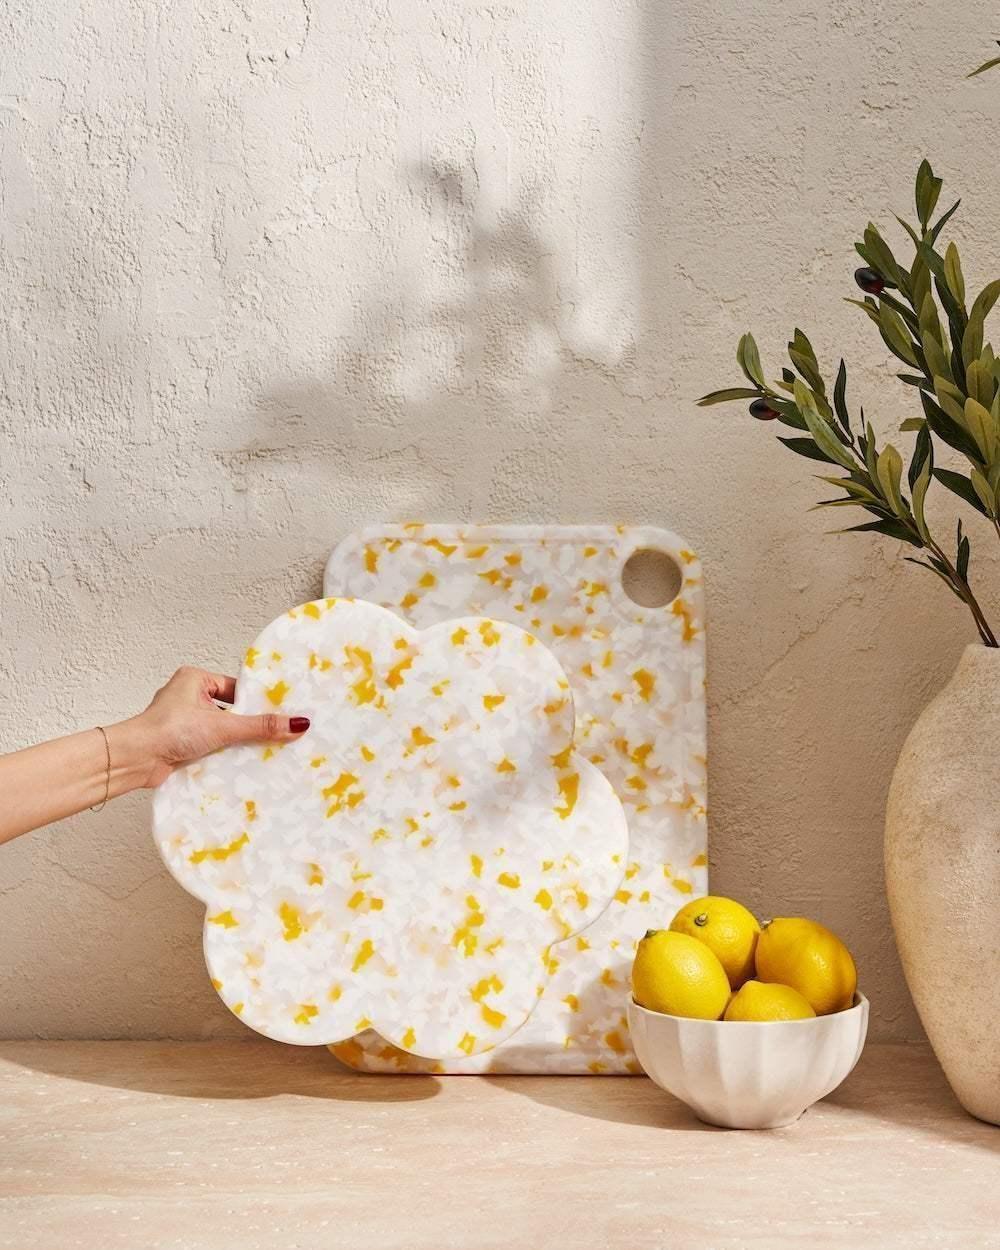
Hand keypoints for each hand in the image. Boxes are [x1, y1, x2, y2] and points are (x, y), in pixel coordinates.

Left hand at [123, 666, 309, 787]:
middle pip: (230, 711)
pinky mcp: (180, 743)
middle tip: (275, 734)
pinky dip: (223, 753)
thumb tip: (297, 724)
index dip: (255, 703)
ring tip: (261, 750)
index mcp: (194, 679)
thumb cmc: (168, 730)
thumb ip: (260, 726)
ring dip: (235, 742)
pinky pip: (211, 745)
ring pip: (221, 730)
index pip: (236, 689)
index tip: (279, 714)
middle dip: (247, 725)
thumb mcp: (222, 726)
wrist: (135, 760)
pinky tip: (239, 763)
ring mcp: (183, 721)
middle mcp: (187, 697)